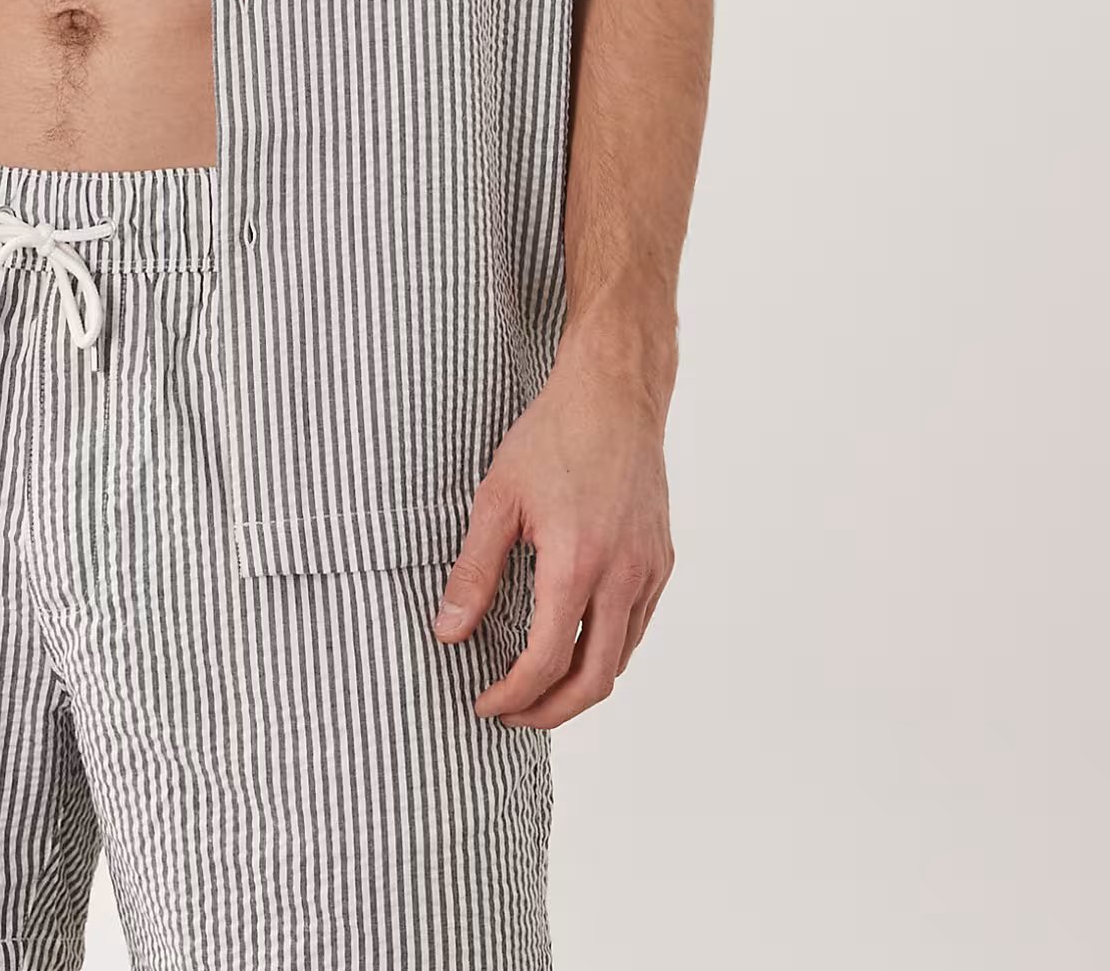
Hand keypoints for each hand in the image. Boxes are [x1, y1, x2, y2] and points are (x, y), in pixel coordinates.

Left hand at [432, 344, 673, 729]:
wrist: (615, 394)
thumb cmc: (553, 436)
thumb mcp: (497, 498)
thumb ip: (474, 570)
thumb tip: (448, 631)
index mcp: (577, 563)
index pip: (545, 661)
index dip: (512, 696)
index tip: (484, 703)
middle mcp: (623, 576)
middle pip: (593, 681)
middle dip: (548, 712)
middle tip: (510, 714)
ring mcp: (648, 570)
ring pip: (619, 659)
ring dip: (578, 686)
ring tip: (537, 687)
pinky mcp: (661, 561)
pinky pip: (636, 627)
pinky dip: (604, 651)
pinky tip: (572, 642)